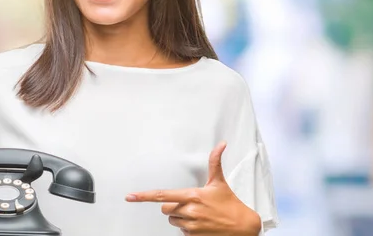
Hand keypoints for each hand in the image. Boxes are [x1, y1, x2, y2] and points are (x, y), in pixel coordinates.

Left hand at [126, 141, 260, 234]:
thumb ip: (215, 162)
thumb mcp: (219, 182)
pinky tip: (201, 224)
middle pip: (165, 209)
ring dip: (181, 218)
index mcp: (192, 196)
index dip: (144, 196)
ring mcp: (190, 226)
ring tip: (199, 214)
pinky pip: (181, 232)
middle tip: (191, 204)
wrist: (242, 227)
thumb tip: (221, 144)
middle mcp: (189, 211)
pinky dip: (188, 228)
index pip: (162, 195)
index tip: (130, 197)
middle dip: (174, 206)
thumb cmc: (230, 204)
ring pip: (173, 221)